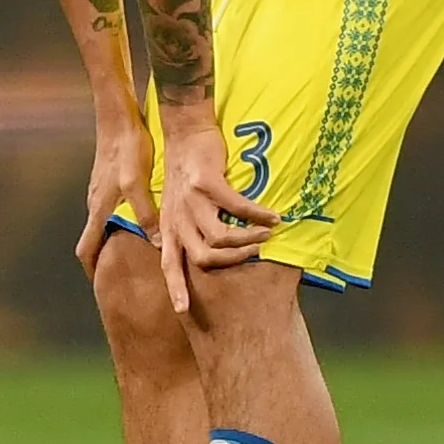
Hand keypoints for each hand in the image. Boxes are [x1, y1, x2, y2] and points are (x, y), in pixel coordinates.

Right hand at [73, 106, 154, 274]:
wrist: (116, 117)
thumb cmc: (126, 148)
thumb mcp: (138, 182)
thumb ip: (146, 213)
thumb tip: (157, 244)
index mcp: (99, 209)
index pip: (87, 249)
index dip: (93, 270)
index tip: (101, 286)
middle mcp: (95, 203)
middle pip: (92, 240)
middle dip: (101, 259)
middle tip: (118, 275)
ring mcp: (99, 191)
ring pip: (100, 224)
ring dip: (109, 241)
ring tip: (129, 254)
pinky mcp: (107, 180)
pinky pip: (107, 210)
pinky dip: (116, 223)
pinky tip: (135, 222)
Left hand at [147, 113, 282, 314]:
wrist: (185, 131)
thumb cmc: (187, 171)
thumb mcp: (177, 204)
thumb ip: (185, 228)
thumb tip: (204, 256)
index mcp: (169, 226)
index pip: (168, 265)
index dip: (176, 288)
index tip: (184, 312)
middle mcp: (176, 218)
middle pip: (201, 258)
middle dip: (232, 262)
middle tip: (255, 254)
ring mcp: (190, 201)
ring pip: (220, 238)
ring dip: (248, 240)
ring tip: (267, 236)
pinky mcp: (207, 182)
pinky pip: (238, 208)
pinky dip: (259, 215)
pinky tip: (275, 216)